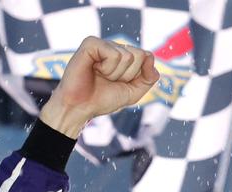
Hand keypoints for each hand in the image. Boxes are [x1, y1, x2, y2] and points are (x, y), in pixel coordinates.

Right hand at [39, 36, 159, 137]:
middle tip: (109, 80)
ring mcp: (102, 44)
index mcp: (124, 56)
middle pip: (139, 55)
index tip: (120, 83)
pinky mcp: (91, 43)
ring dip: (115, 74)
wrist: (80, 107)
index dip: (136, 76)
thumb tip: (151, 56)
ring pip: (127, 56)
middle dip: (127, 75)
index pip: (146, 57)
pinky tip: (94, 69)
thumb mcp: (133, 92)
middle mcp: (114, 47)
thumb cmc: (103, 99)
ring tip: (100, 76)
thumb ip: (148, 78)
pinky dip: (107, 68)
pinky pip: (114, 54)